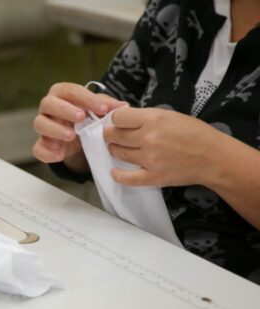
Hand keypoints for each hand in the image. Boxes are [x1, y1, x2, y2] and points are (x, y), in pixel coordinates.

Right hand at [33, 82, 126, 173]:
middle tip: (81, 117)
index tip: (102, 109)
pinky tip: (60, 155)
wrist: (77, 140)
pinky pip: (38, 148)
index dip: (85, 98)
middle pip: (48, 103)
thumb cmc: (85, 118)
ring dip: (55, 129)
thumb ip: (107, 106)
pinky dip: (47, 152)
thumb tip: (124, 107)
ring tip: (71, 136)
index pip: (70, 91)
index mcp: (62, 95)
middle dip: (64, 109)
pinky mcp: (42, 145)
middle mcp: (48, 108)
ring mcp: (43, 126)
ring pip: (40, 124)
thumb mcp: (97, 110)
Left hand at [104, 107, 224, 186]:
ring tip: (117, 148)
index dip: (115, 119)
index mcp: (153, 119)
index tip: (118, 122)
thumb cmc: (194, 132)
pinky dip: (117, 175)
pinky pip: (126, 178)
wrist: (213, 157)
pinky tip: (114, 171)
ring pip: (118, 153)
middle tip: (112, 135)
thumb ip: (146, 117)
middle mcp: (148, 138)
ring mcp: (148, 159)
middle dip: (110, 134)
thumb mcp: (169, 115)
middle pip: (114, 135)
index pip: (118, 118)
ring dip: (114, 150)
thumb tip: (124, 119)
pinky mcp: (152, 177)